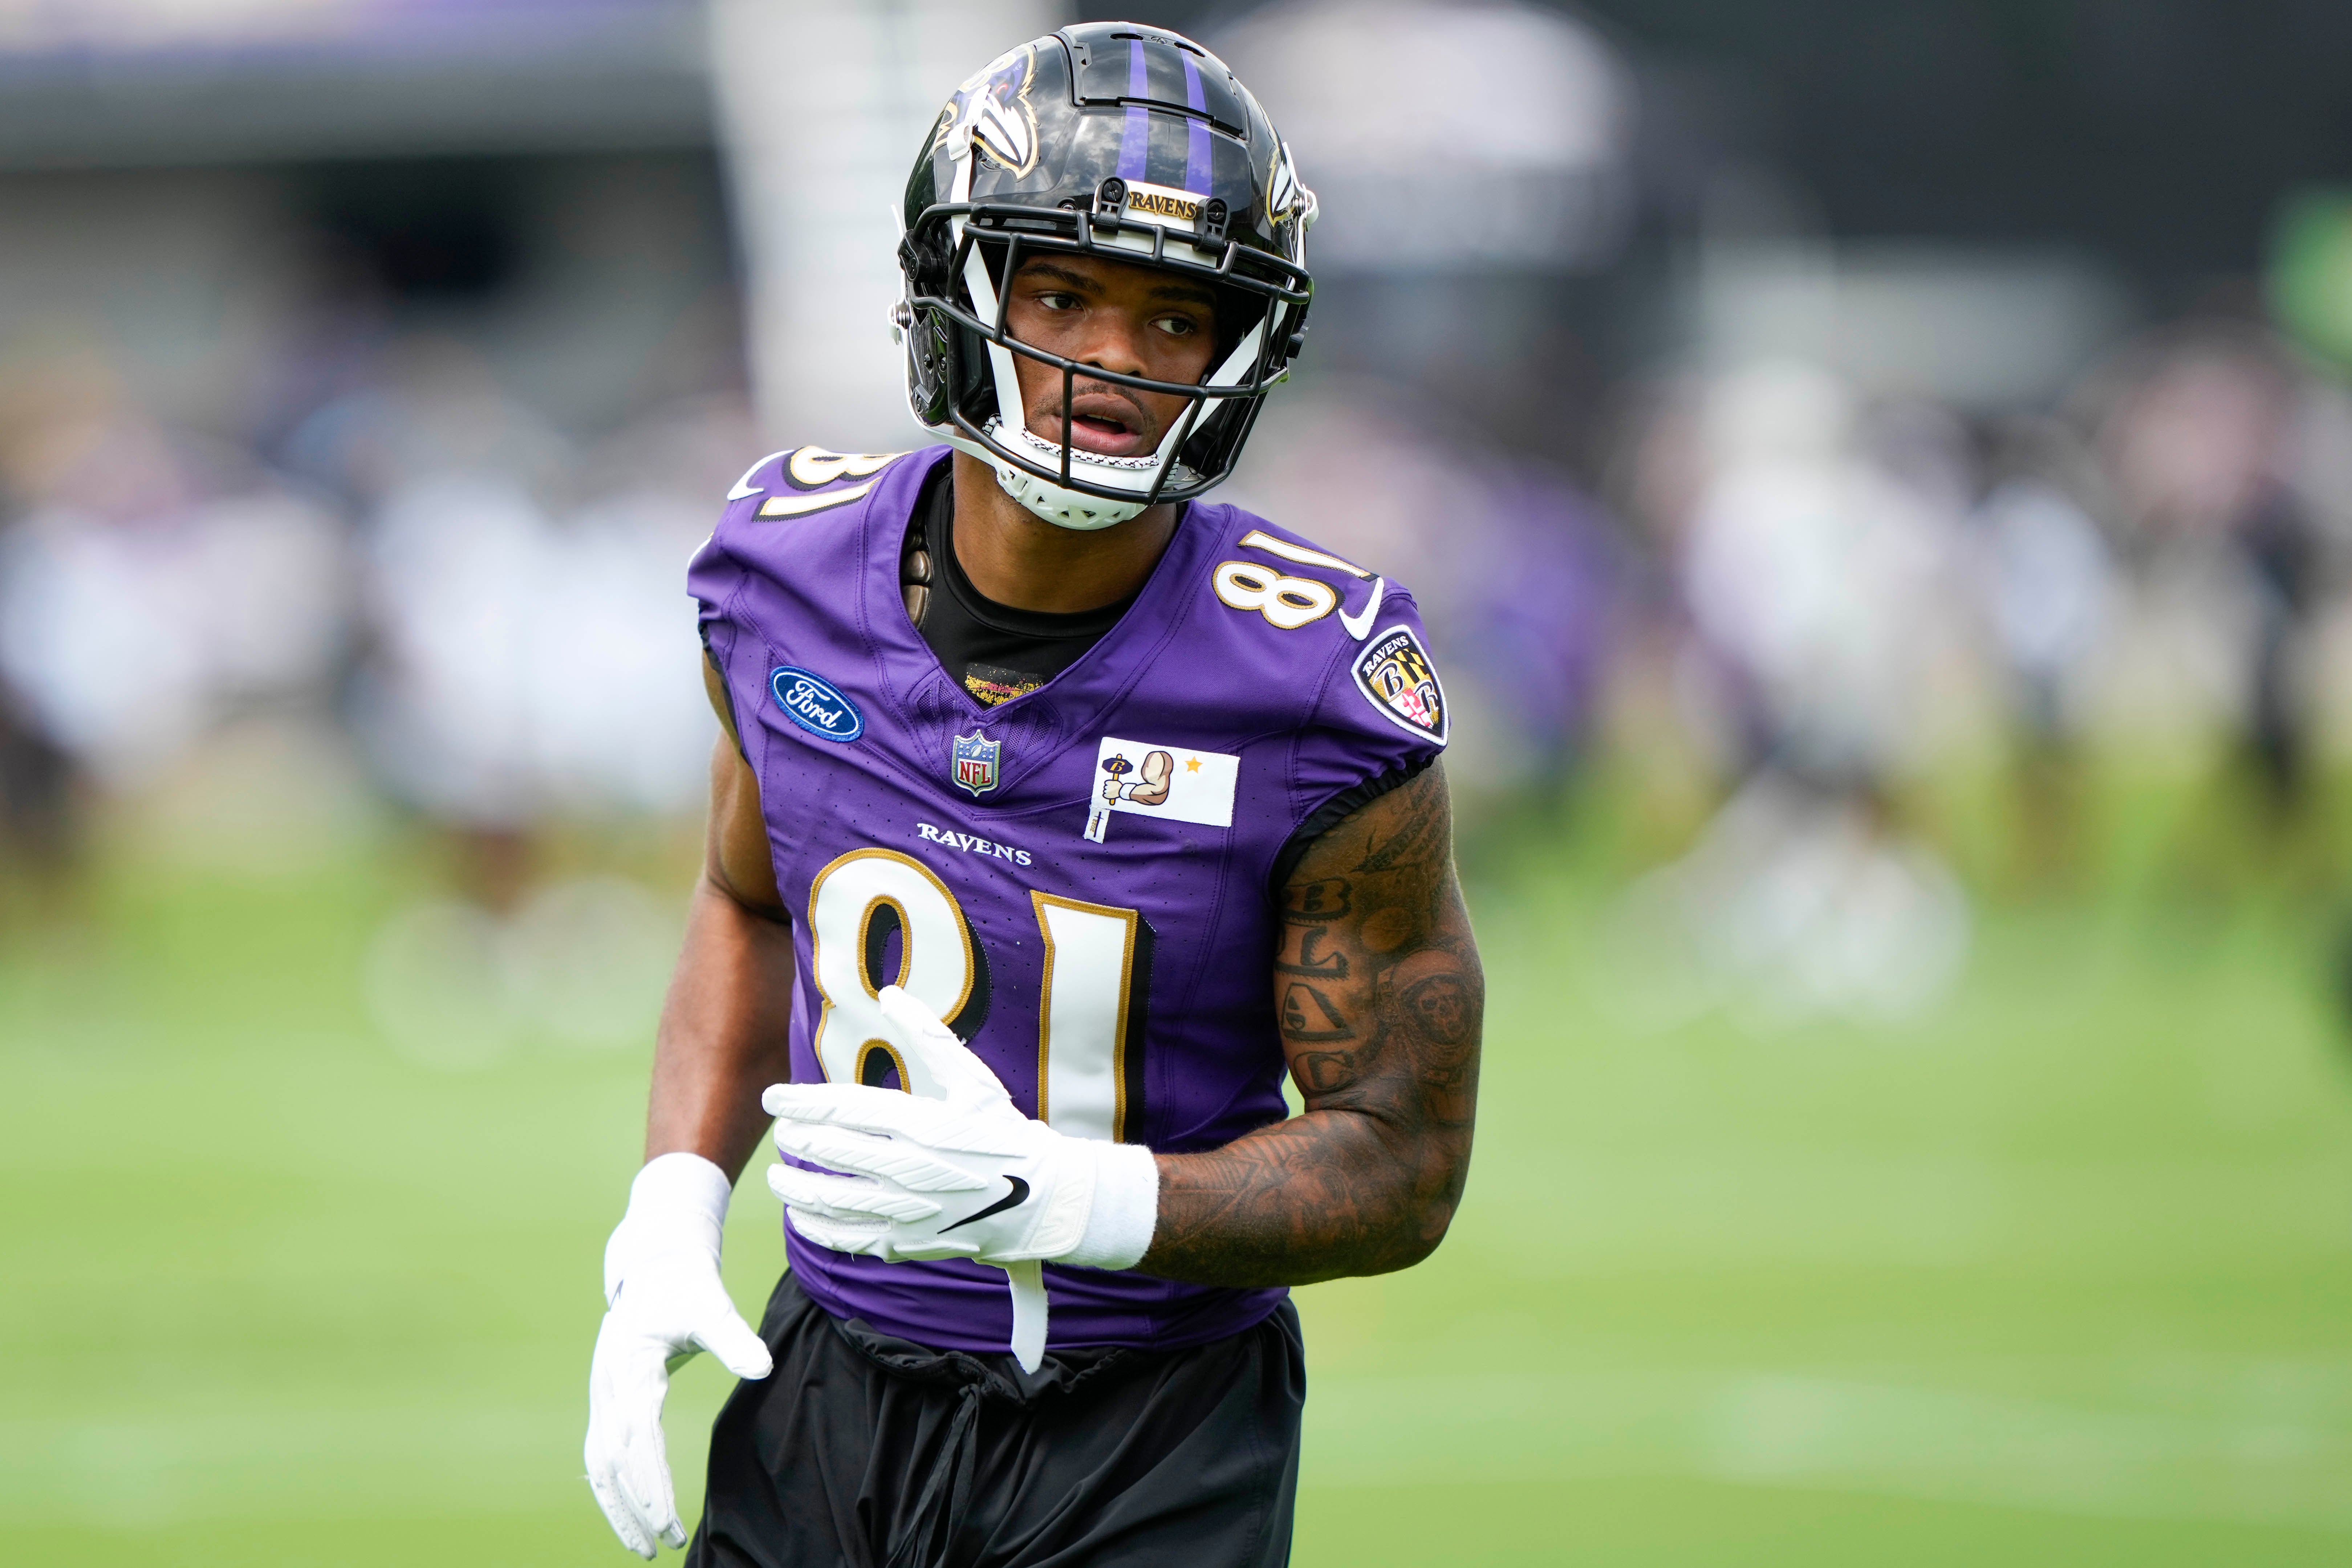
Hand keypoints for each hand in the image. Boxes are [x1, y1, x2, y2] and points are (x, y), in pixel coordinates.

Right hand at [585, 1154, 772, 1557]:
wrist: (654, 1262)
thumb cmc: (685, 1285)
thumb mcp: (710, 1304)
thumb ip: (735, 1337)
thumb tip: (763, 1367)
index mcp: (630, 1365)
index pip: (635, 1437)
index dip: (650, 1481)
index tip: (668, 1518)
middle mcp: (608, 1385)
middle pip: (612, 1460)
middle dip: (635, 1505)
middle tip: (662, 1544)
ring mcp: (603, 1394)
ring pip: (599, 1463)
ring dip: (618, 1506)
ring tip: (643, 1546)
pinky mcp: (608, 1399)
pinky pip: (603, 1453)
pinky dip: (614, 1488)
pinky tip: (632, 1514)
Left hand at [763, 986, 1156, 1367]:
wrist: (1041, 1199)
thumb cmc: (1003, 1133)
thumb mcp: (972, 1078)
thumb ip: (927, 1035)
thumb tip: (888, 993)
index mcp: (924, 1124)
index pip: (846, 1109)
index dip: (802, 1102)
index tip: (774, 1098)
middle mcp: (911, 1168)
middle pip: (833, 1151)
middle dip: (798, 1138)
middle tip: (782, 1130)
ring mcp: (909, 1210)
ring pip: (834, 1199)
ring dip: (797, 1185)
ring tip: (777, 1175)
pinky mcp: (909, 1243)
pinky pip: (850, 1239)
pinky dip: (818, 1228)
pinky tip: (801, 1214)